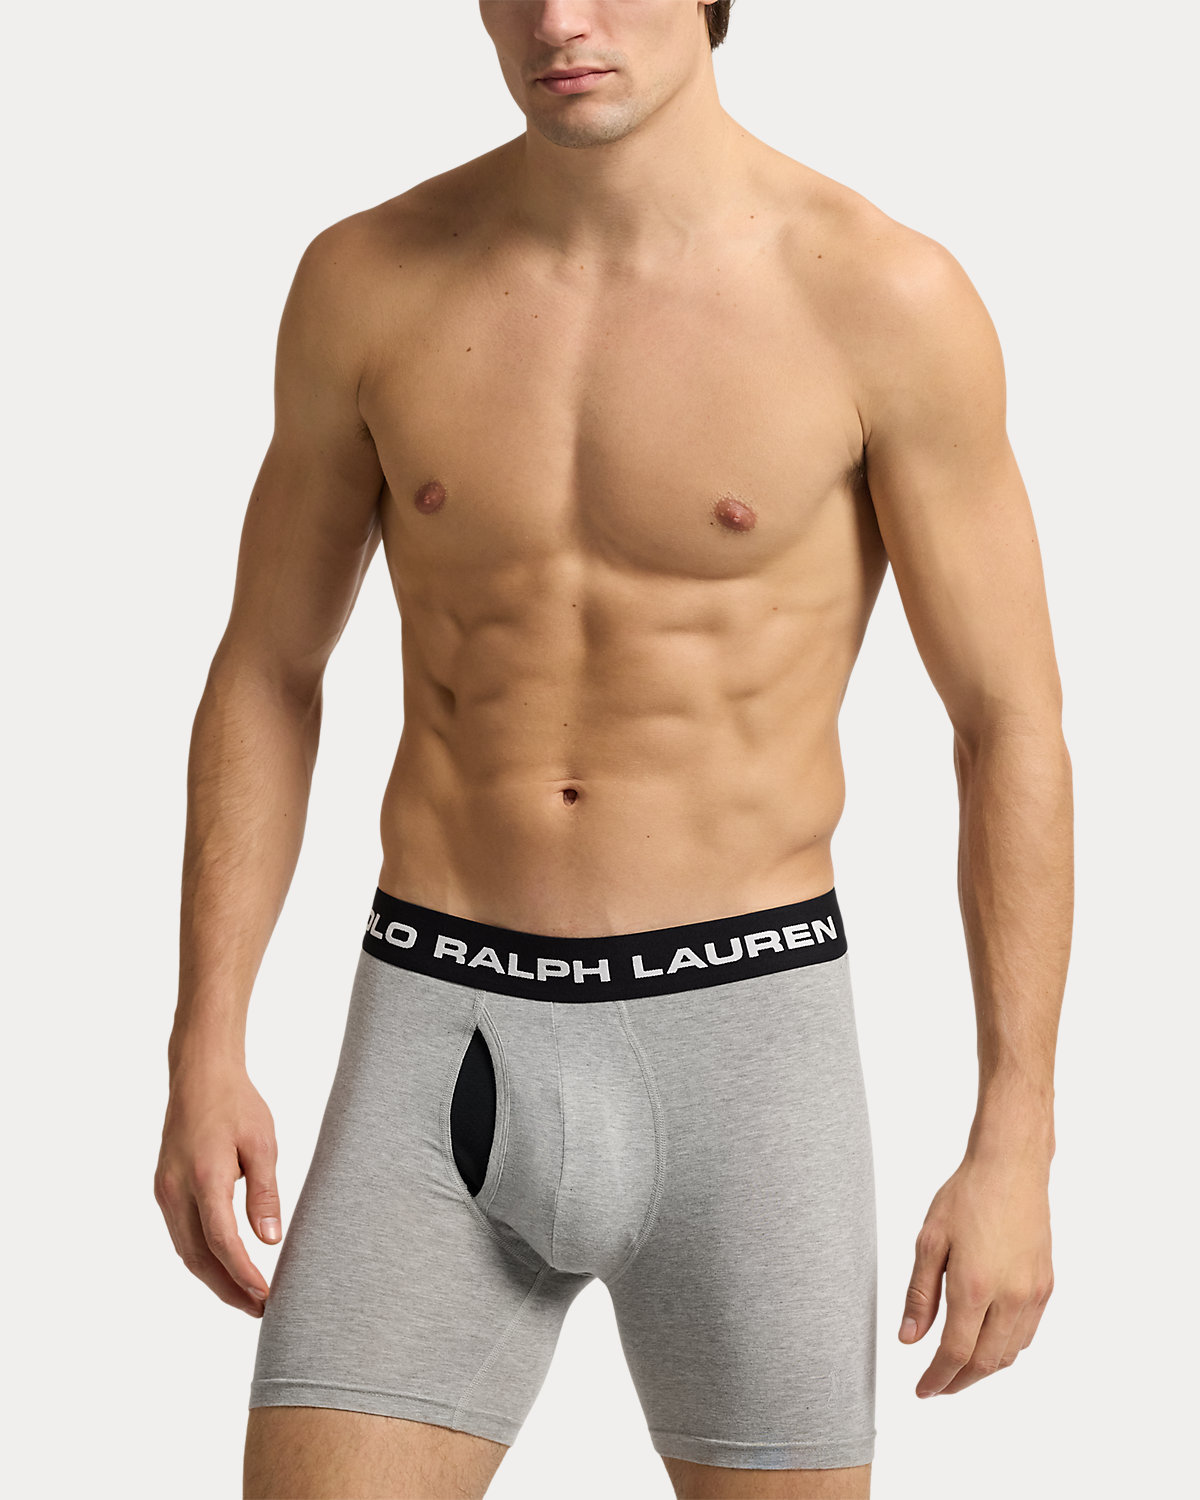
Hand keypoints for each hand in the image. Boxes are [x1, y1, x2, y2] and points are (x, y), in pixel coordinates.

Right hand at [154, 1061, 281, 1316]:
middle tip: (260, 1310)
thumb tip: (270, 1241)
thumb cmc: (237, 1104)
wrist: (200, 1075)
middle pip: (198, 1257)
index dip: (243, 1275)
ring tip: (245, 1297)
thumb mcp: (262, 1144)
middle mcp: (176, 1190)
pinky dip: (201, 1257)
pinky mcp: (164, 1189)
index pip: (221, 1241)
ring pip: (185, 1250)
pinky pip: (180, 1234)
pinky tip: (222, 1266)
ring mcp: (165, 1191)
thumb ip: (264, 1193)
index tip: (266, 1296)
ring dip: (213, 1278)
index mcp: (204, 1177)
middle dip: (227, 1289)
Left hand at [900, 1150, 1053, 1395]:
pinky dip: (1006, 1347)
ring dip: (984, 1368)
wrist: (1011, 1168)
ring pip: (1010, 1352)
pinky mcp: (1046, 1285)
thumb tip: (910, 1339)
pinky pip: (1027, 1333)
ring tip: (959, 1367)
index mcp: (975, 1286)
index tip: (923, 1389)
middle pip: (986, 1362)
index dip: (938, 1378)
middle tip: (937, 1386)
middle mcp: (1011, 1297)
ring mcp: (1033, 1293)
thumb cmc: (966, 1196)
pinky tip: (988, 1340)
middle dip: (959, 1382)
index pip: (956, 1353)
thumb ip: (920, 1295)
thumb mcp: (930, 1240)